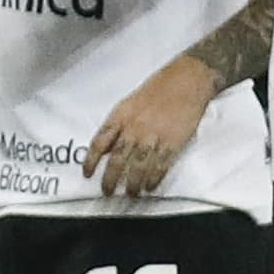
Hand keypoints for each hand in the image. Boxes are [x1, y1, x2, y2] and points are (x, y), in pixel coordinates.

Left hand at [85, 55, 219, 197]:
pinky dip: (153, 178)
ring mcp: (154, 136)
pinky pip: (160, 165)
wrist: (187, 79)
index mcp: (121, 115)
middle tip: (107, 192)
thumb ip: (117, 124)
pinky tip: (149, 187)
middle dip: (110, 179)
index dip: (91, 160)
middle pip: (118, 159)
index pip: (100, 141)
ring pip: (138, 166)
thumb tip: (107, 147)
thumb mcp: (129, 103)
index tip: (87, 173)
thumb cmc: (158, 88)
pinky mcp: (172, 142)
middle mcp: (134, 127)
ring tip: (130, 193)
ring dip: (132, 183)